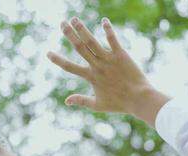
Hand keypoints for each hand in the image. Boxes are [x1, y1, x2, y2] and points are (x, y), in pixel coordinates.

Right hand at [47, 17, 169, 126]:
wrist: (139, 99)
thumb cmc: (119, 103)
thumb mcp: (97, 105)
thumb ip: (81, 100)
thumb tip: (66, 101)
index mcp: (90, 77)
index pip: (69, 67)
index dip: (58, 60)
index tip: (48, 53)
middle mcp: (97, 66)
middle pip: (79, 48)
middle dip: (69, 34)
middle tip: (62, 23)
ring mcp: (109, 59)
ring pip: (92, 41)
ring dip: (82, 29)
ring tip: (74, 19)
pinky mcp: (121, 54)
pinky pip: (113, 39)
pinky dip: (108, 29)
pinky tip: (104, 20)